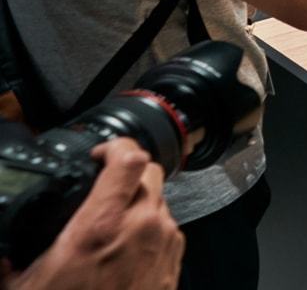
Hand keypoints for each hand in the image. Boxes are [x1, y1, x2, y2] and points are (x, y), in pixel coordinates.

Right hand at [7, 138, 182, 289]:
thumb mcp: (24, 286)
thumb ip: (11, 259)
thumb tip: (2, 251)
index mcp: (101, 225)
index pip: (128, 159)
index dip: (116, 145)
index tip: (100, 151)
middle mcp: (140, 227)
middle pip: (150, 172)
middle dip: (128, 171)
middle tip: (105, 183)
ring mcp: (163, 243)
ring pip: (160, 199)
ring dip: (139, 200)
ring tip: (111, 219)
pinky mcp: (174, 261)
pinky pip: (167, 227)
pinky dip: (150, 225)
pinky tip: (125, 244)